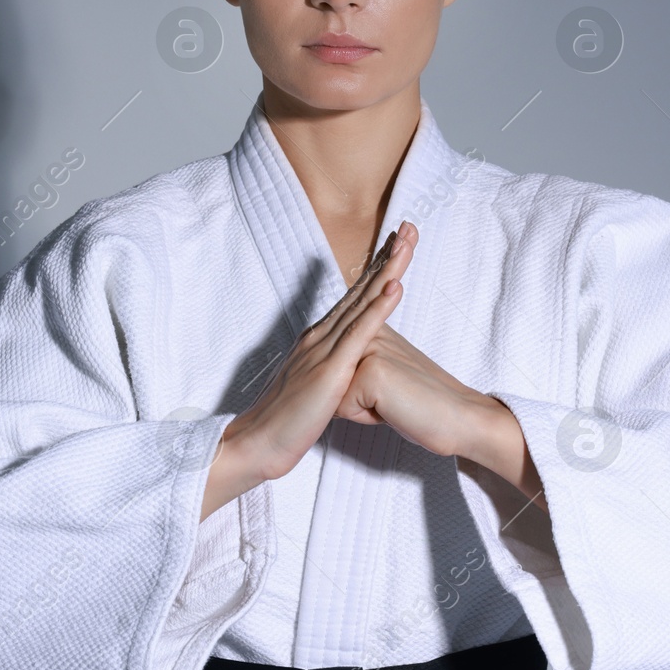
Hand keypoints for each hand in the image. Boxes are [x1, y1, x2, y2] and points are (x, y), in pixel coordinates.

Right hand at [201, 220, 414, 519]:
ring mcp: (324, 349)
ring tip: (407, 243)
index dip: (378, 268)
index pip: (355, 296)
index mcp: (319, 338)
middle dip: (387, 256)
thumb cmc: (289, 420)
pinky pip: (358, 334)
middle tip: (409, 227)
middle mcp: (320, 335)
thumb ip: (333, 369)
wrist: (260, 443)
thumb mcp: (317, 387)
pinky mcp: (329, 370)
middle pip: (360, 289)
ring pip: (362, 302)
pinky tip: (394, 287)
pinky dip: (378, 308)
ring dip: (388, 270)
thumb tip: (351, 365)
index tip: (399, 244)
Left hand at [335, 223, 547, 511]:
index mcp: (372, 327)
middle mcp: (368, 330)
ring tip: (393, 400)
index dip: (358, 392)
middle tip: (395, 396)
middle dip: (355, 401)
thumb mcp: (384, 375)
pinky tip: (394, 408)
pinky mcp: (371, 370)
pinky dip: (366, 418)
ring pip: (334, 394)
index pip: (334, 369)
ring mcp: (369, 347)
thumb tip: (328, 375)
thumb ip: (358, 364)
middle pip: (330, 381)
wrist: (460, 418)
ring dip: (360, 409)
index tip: (393, 386)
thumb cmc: (421, 403)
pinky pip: (343, 408)